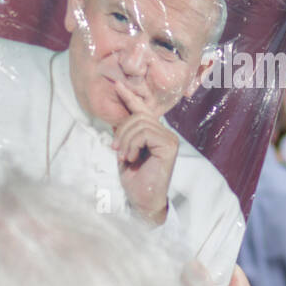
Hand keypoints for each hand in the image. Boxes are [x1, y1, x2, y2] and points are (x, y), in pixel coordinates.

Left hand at [109, 78, 179, 226]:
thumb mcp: (125, 151)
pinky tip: (132, 158)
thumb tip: (116, 116)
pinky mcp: (169, 146)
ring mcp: (169, 139)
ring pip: (140, 123)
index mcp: (155, 133)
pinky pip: (145, 133)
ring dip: (125, 140)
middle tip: (115, 149)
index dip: (129, 97)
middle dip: (122, 131)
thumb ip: (125, 134)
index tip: (116, 85)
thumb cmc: (135, 179)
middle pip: (138, 116)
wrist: (143, 200)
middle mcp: (166, 134)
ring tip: (124, 156)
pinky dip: (132, 144)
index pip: (142, 110)